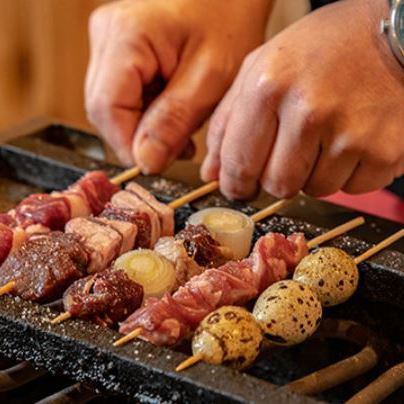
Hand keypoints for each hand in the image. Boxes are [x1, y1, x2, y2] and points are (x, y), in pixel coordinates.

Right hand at [85, 0, 270, 170]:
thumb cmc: (228, 20)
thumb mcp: (210, 78)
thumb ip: (174, 121)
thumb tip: (145, 161)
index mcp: (126, 35)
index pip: (106, 109)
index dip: (129, 145)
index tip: (158, 163)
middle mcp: (106, 35)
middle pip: (105, 110)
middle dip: (139, 138)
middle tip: (178, 146)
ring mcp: (109, 42)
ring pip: (112, 107)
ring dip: (144, 128)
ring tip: (182, 128)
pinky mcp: (118, 52)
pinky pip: (122, 97)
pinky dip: (146, 115)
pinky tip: (173, 114)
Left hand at [202, 0, 403, 198]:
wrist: (397, 34)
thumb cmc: (323, 50)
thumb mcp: (262, 66)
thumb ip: (228, 121)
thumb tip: (212, 173)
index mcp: (269, 86)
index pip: (238, 164)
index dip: (236, 184)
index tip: (239, 186)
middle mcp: (308, 111)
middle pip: (276, 186)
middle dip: (276, 177)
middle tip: (289, 153)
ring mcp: (350, 134)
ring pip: (314, 191)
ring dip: (313, 174)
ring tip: (326, 137)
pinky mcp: (384, 153)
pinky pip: (351, 189)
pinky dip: (346, 173)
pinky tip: (352, 141)